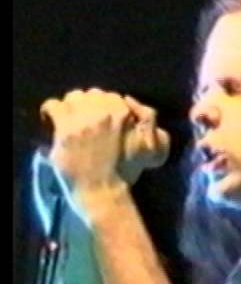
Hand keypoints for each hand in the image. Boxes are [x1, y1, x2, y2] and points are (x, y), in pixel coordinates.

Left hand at [39, 89, 169, 194]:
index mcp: (122, 112)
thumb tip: (128, 99)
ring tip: (67, 119)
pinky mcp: (65, 131)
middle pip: (90, 94)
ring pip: (71, 98)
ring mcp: (83, 121)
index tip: (98, 117)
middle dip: (86, 104)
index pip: (109, 95)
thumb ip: (145, 118)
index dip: (102, 106)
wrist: (103, 190)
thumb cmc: (126, 169)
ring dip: (70, 107)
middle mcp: (102, 112)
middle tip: (82, 119)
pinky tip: (51, 121)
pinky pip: (53, 107)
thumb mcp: (147, 142)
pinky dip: (51, 112)